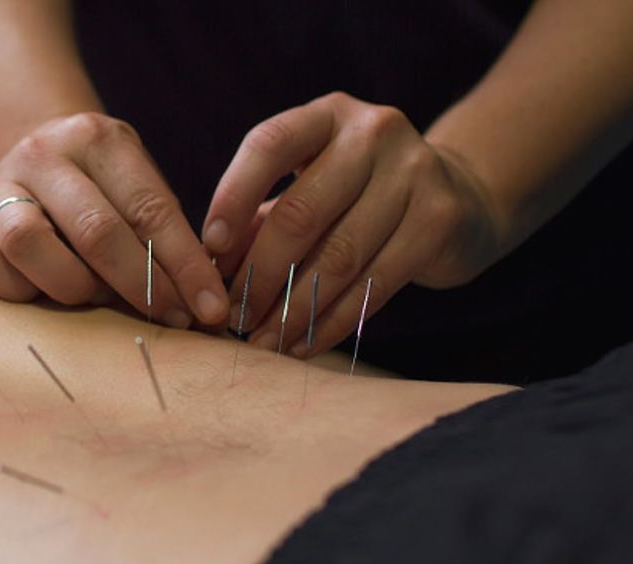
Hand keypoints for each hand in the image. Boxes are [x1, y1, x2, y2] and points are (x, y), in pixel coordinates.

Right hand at [0, 112, 228, 327]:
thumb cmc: (104, 190)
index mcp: (98, 139)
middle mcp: (44, 152)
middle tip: (170, 318)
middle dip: (142, 286)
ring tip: (94, 294)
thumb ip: (165, 234)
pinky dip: (24, 290)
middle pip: (95, 230)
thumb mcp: (138, 190)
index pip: (151, 209)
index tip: (210, 309)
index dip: (185, 266)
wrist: (36, 162)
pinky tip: (44, 289)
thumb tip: (202, 303)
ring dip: (74, 285)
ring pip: (29, 243)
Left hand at [202, 92, 502, 356]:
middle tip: (234, 317)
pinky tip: (302, 346)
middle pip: (300, 213)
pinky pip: (375, 284)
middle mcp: (373, 133)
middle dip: (259, 275)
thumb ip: (258, 217)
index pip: (268, 144)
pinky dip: (332, 322)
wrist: (457, 198)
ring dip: (293, 310)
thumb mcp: (307, 189)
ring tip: (262, 342)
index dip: (233, 197)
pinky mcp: (439, 219)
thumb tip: (208, 269)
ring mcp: (414, 173)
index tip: (210, 249)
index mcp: (326, 116)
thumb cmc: (356, 198)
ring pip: (338, 257)